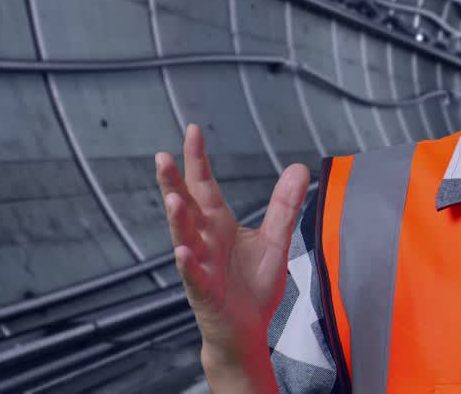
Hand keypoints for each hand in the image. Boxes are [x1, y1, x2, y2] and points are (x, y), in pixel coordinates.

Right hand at [155, 123, 309, 369]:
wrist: (247, 330)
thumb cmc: (253, 285)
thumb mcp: (275, 239)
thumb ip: (284, 205)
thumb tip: (298, 166)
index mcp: (219, 225)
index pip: (205, 187)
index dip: (197, 160)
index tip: (192, 130)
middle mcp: (204, 241)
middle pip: (186, 207)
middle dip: (173, 183)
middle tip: (161, 157)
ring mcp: (200, 266)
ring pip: (185, 238)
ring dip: (178, 219)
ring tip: (172, 197)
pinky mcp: (205, 293)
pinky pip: (194, 276)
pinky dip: (188, 264)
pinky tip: (183, 251)